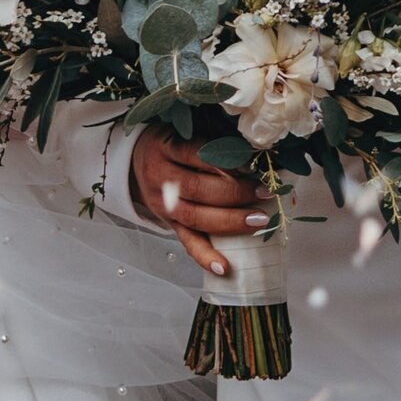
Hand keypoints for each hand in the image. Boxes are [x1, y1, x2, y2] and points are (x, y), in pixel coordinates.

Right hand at [131, 125, 271, 275]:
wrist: (135, 163)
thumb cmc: (171, 145)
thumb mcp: (183, 133)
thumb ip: (212, 142)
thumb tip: (257, 151)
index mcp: (166, 147)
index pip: (196, 154)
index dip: (226, 161)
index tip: (253, 166)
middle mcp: (161, 177)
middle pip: (198, 188)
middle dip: (235, 192)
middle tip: (265, 193)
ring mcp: (163, 205)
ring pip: (195, 216)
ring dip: (230, 220)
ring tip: (260, 219)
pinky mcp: (169, 224)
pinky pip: (186, 242)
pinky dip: (205, 257)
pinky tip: (224, 267)